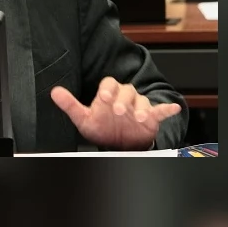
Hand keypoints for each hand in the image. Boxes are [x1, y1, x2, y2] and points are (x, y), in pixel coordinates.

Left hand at [50, 78, 181, 149]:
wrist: (118, 143)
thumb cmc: (102, 127)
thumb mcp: (84, 118)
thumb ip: (70, 105)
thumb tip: (54, 92)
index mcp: (109, 94)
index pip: (109, 84)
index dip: (107, 89)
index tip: (102, 97)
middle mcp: (124, 97)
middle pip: (127, 91)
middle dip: (122, 100)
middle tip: (117, 110)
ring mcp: (138, 106)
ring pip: (142, 101)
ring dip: (141, 108)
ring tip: (138, 117)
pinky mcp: (151, 117)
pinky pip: (160, 110)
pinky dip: (167, 109)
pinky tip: (173, 109)